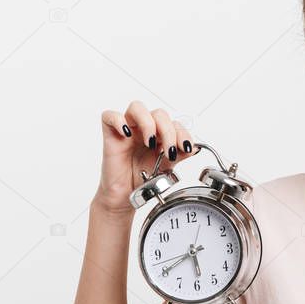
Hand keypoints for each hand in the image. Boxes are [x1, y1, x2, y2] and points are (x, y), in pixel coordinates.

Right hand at [93, 101, 196, 215]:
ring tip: (150, 142)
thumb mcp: (166, 167)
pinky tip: (126, 135)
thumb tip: (194, 148)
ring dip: (148, 123)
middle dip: (168, 131)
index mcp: (160, 133)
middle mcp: (144, 128)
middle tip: (169, 151)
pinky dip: (118, 121)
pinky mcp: (110, 134)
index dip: (183, 133)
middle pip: (159, 113)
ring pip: (137, 107)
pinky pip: (109, 116)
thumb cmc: (143, 178)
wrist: (126, 195)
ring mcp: (127, 128)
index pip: (174, 123)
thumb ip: (179, 155)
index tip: (186, 148)